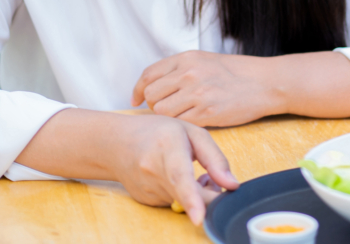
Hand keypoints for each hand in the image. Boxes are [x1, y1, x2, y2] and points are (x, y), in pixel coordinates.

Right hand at [112, 115, 239, 225]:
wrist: (116, 144)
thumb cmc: (158, 132)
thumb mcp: (192, 132)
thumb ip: (215, 158)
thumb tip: (232, 185)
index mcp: (168, 146)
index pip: (180, 176)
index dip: (192, 199)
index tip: (199, 217)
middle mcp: (154, 170)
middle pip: (188, 196)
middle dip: (209, 195)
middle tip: (211, 177)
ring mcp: (148, 189)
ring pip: (184, 203)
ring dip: (196, 194)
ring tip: (190, 171)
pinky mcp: (147, 201)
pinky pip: (175, 204)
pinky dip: (183, 196)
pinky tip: (176, 179)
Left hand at [131, 50, 276, 125]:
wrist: (264, 83)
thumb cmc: (236, 73)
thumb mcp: (204, 60)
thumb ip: (179, 69)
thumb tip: (153, 86)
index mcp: (187, 58)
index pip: (149, 75)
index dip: (138, 90)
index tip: (137, 99)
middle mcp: (189, 73)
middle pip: (152, 96)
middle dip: (154, 105)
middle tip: (167, 109)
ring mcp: (198, 93)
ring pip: (163, 112)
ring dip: (169, 117)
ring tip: (183, 115)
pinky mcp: (207, 113)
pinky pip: (181, 123)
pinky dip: (183, 125)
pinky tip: (194, 120)